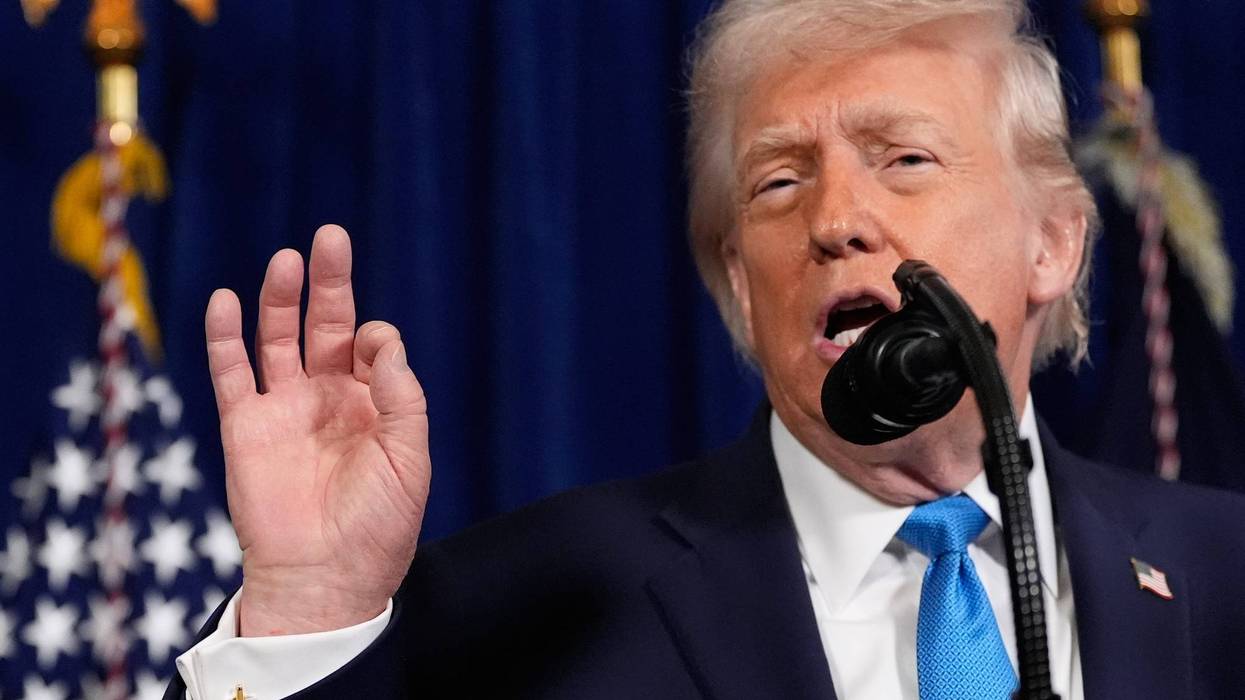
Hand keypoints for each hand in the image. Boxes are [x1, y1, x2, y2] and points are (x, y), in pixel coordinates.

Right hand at [204, 225, 429, 635]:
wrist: (325, 578)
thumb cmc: (378, 526)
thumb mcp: (410, 460)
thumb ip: (402, 398)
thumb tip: (383, 339)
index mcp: (373, 405)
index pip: (372, 345)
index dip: (377, 338)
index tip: (374, 353)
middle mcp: (328, 398)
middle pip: (325, 325)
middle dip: (329, 282)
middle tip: (330, 238)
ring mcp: (284, 408)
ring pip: (276, 339)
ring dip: (280, 298)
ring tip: (287, 260)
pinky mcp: (245, 426)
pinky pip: (231, 373)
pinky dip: (225, 337)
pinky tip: (228, 299)